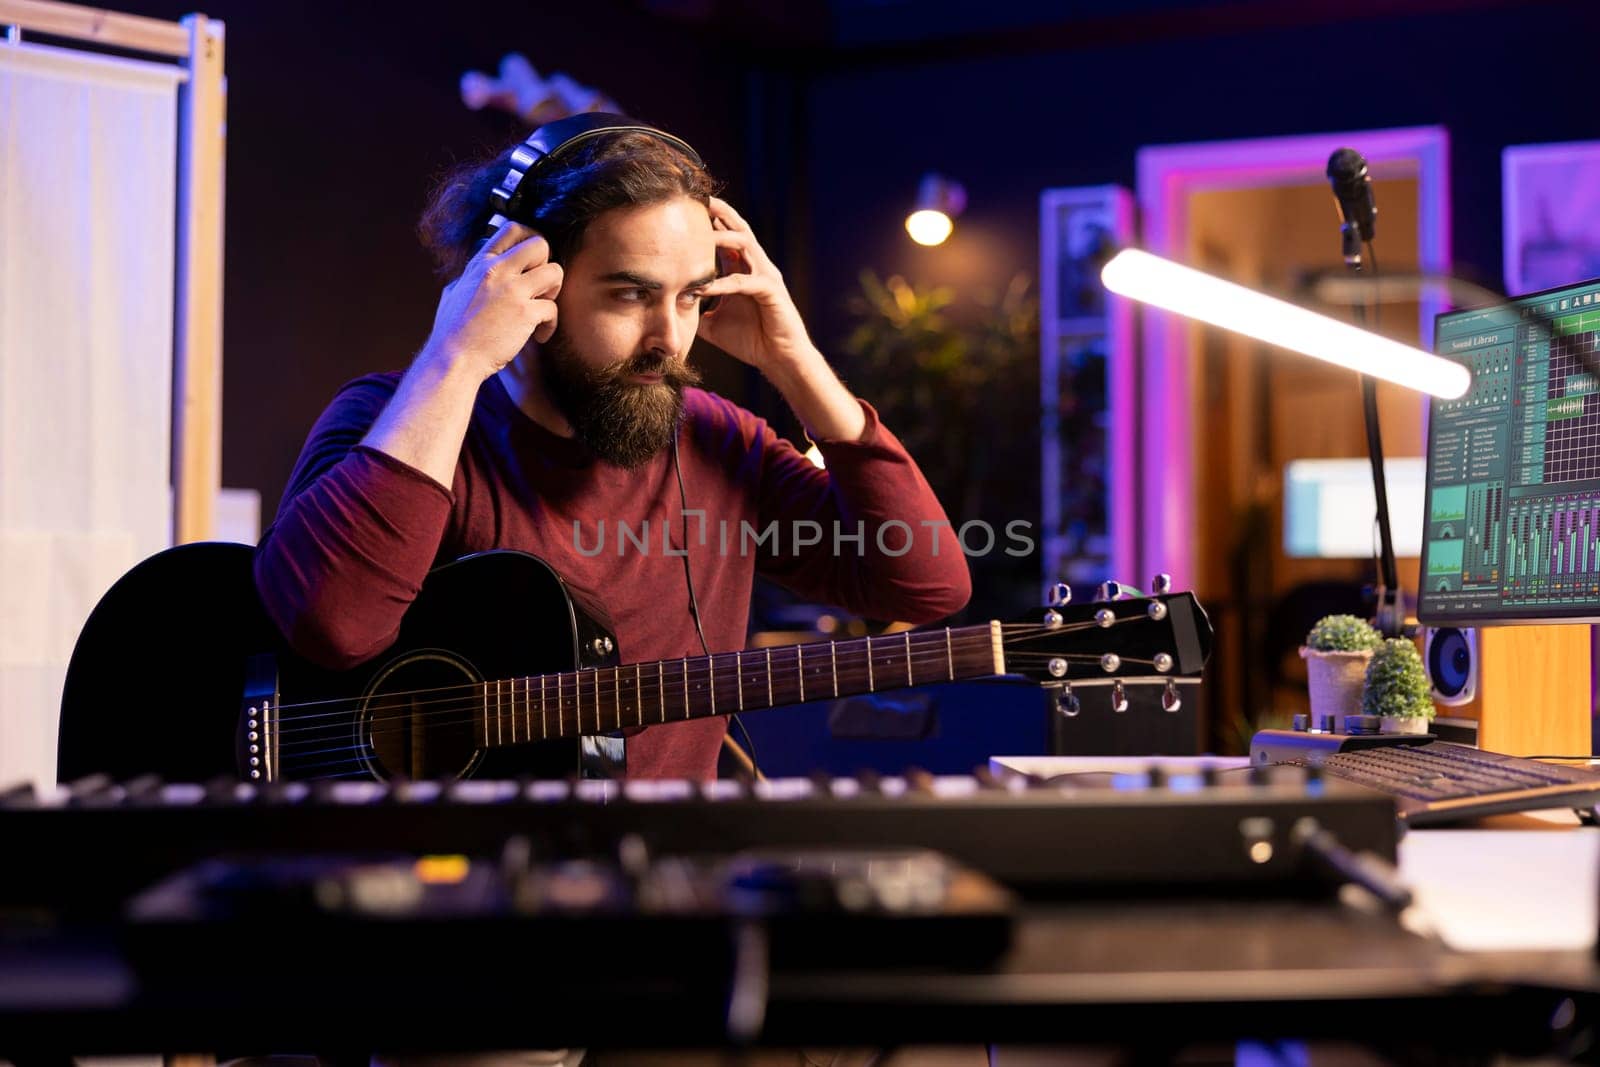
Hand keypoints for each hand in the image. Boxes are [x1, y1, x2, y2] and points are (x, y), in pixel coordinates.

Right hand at [421, 220, 561, 379]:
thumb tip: (472, 272)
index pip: (512, 229)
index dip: (529, 240)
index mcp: (481, 263)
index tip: (532, 261)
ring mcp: (512, 291)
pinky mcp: (525, 314)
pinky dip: (550, 325)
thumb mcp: (454, 292)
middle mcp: (497, 270)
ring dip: (553, 291)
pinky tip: (539, 336)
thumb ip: (469, 277)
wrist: (454, 358)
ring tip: (541, 308)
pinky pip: (553, 308)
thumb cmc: (451, 332)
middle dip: (546, 264)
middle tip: (539, 287)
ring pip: (555, 272)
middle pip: (540, 244)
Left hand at [696, 197, 816, 370]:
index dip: (709, 221)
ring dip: (722, 238)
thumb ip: (695, 312)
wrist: (778, 360)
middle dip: (719, 213)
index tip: (686, 208)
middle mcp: (756, 266)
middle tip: (697, 200)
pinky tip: (704, 285)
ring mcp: (766, 276)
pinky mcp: (772, 292)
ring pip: (745, 245)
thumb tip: (668, 310)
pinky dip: (723, 283)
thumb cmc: (751, 341)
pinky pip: (744, 282)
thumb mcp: (712, 324)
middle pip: (738, 228)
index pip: (725, 236)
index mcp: (743, 269)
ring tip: (700, 234)